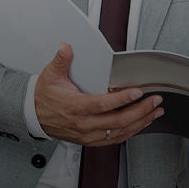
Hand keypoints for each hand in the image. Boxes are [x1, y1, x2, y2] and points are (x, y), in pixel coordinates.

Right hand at [34, 43, 163, 144]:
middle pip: (117, 121)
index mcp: (76, 107)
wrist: (33, 115)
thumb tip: (66, 48)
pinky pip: (115, 139)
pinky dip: (131, 132)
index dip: (122, 99)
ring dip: (140, 122)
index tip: (137, 92)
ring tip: (155, 112)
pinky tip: (142, 124)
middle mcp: (84, 124)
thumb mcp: (50, 75)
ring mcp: (88, 134)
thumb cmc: (44, 96)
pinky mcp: (91, 140)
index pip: (103, 104)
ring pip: (119, 132)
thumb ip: (61, 60)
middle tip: (155, 101)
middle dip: (140, 110)